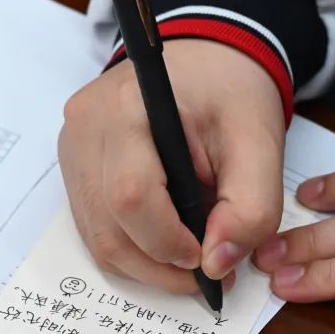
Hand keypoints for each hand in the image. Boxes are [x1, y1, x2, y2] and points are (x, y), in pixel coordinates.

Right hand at [59, 39, 284, 291]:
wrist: (207, 61)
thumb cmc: (231, 94)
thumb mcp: (261, 143)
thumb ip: (251, 207)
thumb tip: (217, 265)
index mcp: (126, 108)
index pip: (130, 195)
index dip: (168, 241)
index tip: (207, 257)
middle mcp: (85, 128)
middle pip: (108, 227)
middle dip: (160, 264)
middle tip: (209, 272)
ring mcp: (73, 149)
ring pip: (98, 237)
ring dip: (147, 263)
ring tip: (194, 258)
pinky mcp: (75, 167)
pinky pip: (97, 227)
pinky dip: (134, 247)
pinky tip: (170, 240)